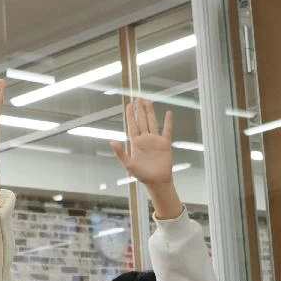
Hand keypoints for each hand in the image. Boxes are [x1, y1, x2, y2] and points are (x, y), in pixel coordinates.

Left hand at [112, 99, 184, 220]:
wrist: (157, 181)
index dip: (131, 115)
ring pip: (153, 122)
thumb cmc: (142, 175)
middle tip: (138, 98)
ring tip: (148, 101)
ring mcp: (155, 140)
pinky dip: (168, 122)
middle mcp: (145, 139)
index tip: (129, 105)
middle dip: (140, 110)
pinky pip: (167, 130)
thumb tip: (111, 141)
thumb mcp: (128, 165)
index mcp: (136, 143)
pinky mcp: (165, 144)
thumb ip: (120, 153)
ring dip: (150, 112)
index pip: (132, 125)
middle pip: (142, 121)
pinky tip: (168, 113)